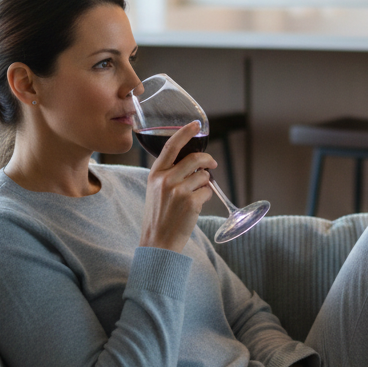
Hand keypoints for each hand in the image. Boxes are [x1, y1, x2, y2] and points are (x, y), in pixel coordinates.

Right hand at [139, 122, 216, 253]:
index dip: (185, 132)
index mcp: (155, 173)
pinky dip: (206, 197)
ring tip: (195, 197)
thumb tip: (194, 162)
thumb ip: (169, 173)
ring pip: (203, 176)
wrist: (158, 242)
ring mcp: (178, 190)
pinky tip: (195, 207)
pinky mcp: (191, 202)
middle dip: (208, 160)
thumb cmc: (159, 216)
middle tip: (212, 165)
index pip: (171, 146)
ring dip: (205, 184)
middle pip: (195, 158)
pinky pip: (207, 192)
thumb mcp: (155, 190)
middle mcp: (165, 179)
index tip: (196, 124)